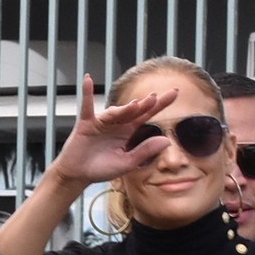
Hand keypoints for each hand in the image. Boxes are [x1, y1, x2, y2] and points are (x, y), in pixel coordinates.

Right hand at [50, 74, 177, 188]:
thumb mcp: (127, 163)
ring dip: (124, 109)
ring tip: (136, 105)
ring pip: (115, 112)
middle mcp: (117, 124)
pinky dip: (87, 94)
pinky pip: (87, 106)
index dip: (160, 105)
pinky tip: (88, 80)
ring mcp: (101, 122)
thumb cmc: (102, 168)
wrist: (79, 174)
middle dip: (145, 104)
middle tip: (157, 97)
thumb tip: (167, 140)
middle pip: (134, 110)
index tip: (175, 93)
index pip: (147, 115)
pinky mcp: (86, 123)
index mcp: (128, 132)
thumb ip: (145, 151)